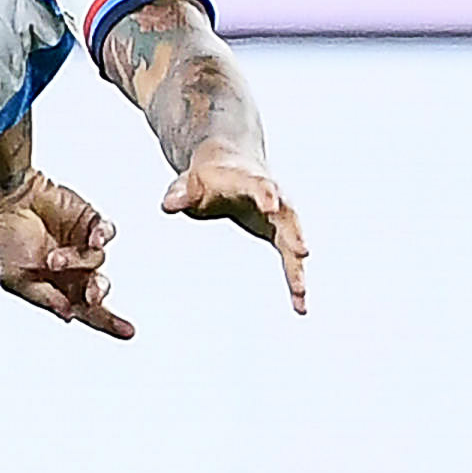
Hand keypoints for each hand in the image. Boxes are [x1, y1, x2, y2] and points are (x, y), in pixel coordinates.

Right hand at [0, 170, 133, 339]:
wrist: (5, 199)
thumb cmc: (3, 238)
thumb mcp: (14, 277)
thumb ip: (42, 297)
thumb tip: (68, 315)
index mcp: (57, 287)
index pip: (87, 311)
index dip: (109, 322)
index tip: (128, 332)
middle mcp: (74, 269)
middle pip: (99, 288)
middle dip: (97, 292)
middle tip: (92, 294)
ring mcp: (83, 245)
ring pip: (98, 260)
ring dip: (77, 261)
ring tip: (54, 257)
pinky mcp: (90, 222)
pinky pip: (106, 232)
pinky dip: (103, 236)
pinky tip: (94, 239)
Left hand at [162, 148, 310, 314]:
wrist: (229, 167)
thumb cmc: (207, 177)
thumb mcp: (188, 181)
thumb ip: (179, 192)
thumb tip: (169, 205)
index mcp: (249, 180)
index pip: (260, 185)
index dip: (266, 195)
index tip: (271, 205)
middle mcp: (273, 198)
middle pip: (288, 216)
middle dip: (295, 233)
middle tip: (302, 252)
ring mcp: (281, 218)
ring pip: (294, 242)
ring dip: (298, 267)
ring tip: (300, 294)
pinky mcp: (281, 235)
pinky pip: (291, 259)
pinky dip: (295, 279)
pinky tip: (299, 305)